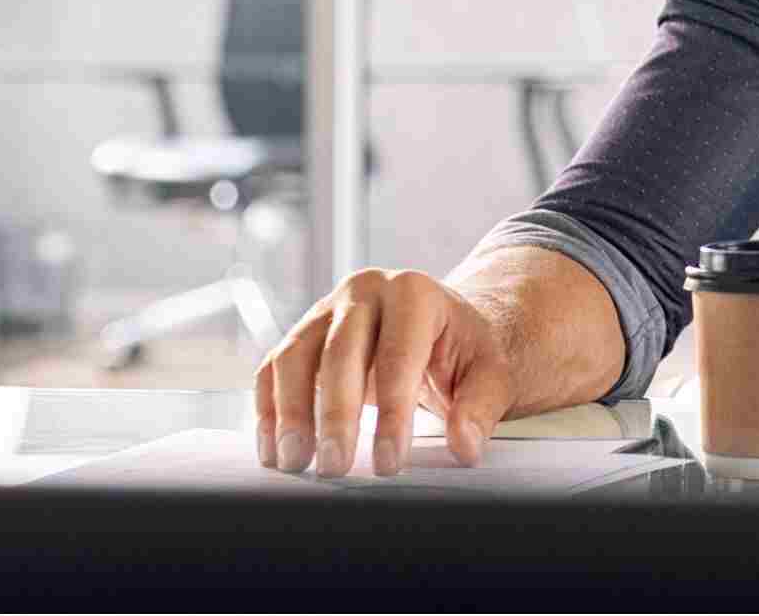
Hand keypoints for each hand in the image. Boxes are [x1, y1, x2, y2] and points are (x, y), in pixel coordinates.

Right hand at [254, 268, 517, 477]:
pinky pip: (273, 370)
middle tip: (334, 468)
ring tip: (295, 463)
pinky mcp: (302, 335)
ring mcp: (326, 310)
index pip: (398, 356)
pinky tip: (274, 450)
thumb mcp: (490, 373)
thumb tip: (464, 445)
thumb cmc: (464, 351)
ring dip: (291, 414)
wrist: (441, 326)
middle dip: (335, 416)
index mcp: (415, 293)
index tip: (389, 463)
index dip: (392, 414)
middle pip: (339, 353)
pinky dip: (269, 411)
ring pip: (294, 358)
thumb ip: (480, 408)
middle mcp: (365, 291)